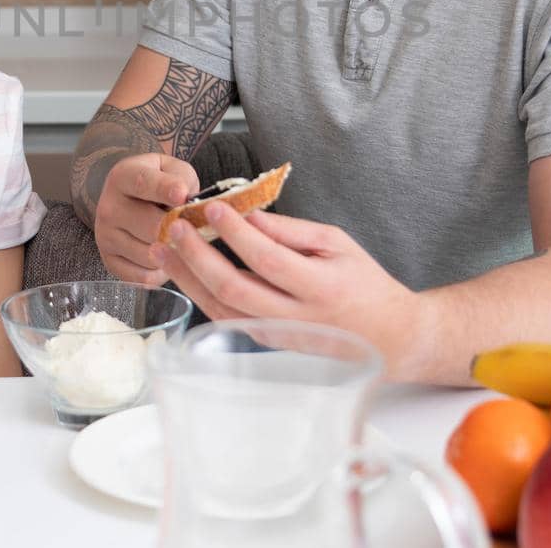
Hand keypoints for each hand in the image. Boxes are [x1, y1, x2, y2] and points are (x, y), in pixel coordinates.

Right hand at [94, 153, 198, 285]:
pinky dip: (162, 271)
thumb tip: (188, 202)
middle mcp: (108, 207)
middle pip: (152, 227)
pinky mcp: (110, 262)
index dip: (165, 189)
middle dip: (178, 229)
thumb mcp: (171, 169)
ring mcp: (105, 237)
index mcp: (123, 177)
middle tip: (195, 228)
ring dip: (173, 252)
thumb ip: (182, 178)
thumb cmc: (159, 184)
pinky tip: (166, 256)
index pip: (143, 183)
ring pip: (151, 256)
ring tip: (180, 241)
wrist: (130, 200)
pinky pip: (144, 277)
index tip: (183, 195)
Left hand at [152, 204, 428, 379]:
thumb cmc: (364, 283)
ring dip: (188, 278)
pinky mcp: (267, 343)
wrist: (386, 337)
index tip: (213, 207)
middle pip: (233, 289)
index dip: (236, 233)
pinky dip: (201, 294)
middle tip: (175, 228)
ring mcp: (278, 336)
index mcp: (319, 287)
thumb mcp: (338, 244)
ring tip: (164, 250)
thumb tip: (249, 216)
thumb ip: (293, 231)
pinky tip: (185, 273)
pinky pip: (227, 319)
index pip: (267, 258)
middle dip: (197, 257)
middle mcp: (295, 318)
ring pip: (221, 310)